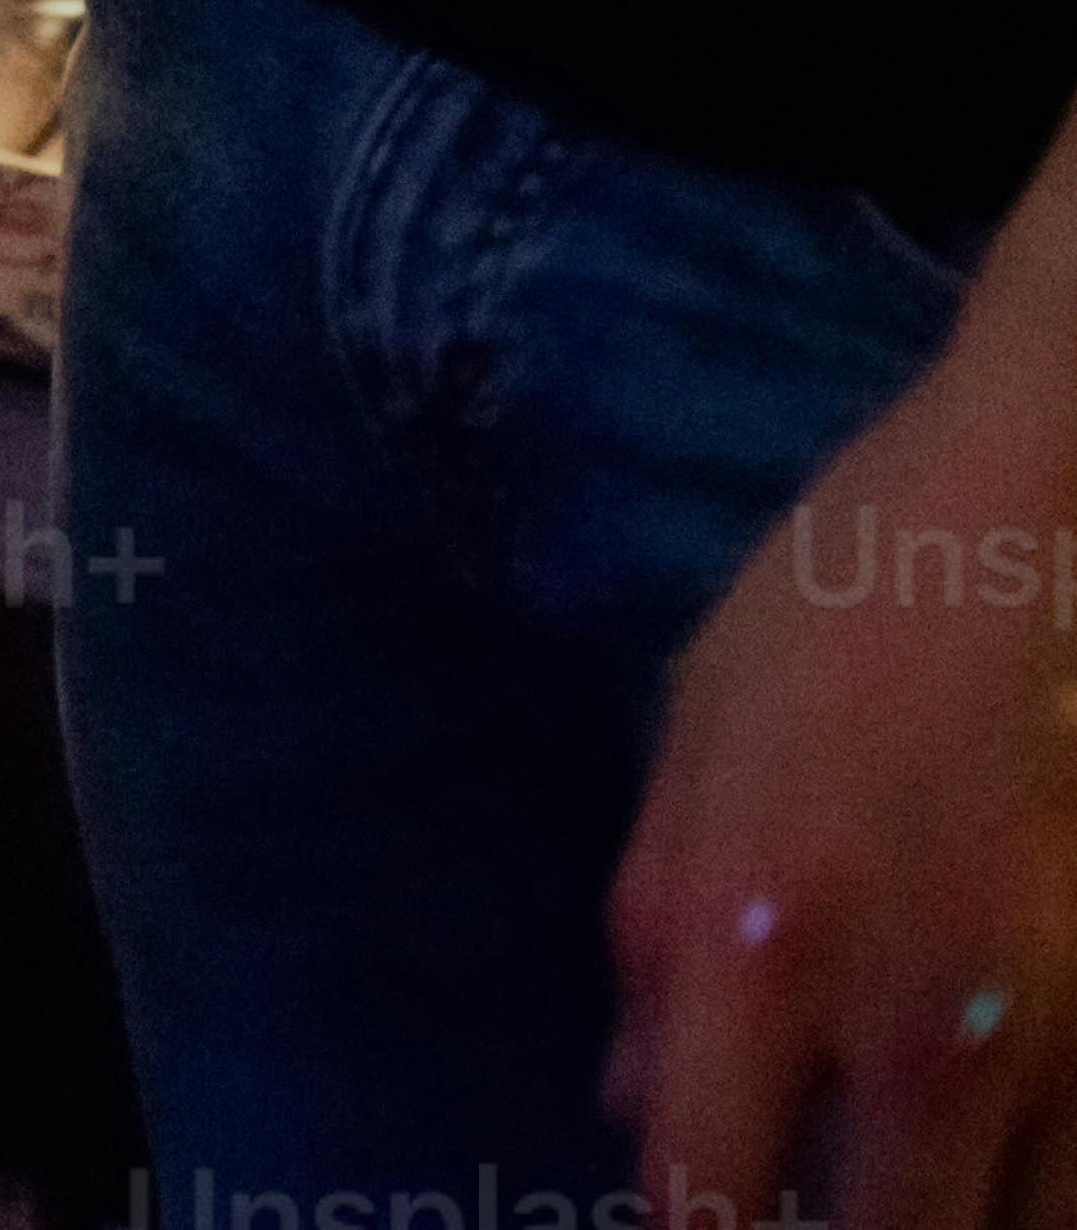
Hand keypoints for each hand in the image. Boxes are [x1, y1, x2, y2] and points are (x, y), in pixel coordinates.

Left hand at [613, 299, 1076, 1226]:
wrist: (1042, 506)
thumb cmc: (851, 597)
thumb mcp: (697, 735)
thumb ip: (652, 939)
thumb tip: (630, 1107)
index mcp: (757, 941)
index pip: (708, 1195)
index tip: (721, 1221)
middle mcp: (910, 1019)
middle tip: (831, 1184)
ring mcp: (1056, 1027)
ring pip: (1017, 1228)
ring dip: (960, 1206)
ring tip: (925, 1156)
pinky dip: (1045, 1167)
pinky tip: (1009, 1120)